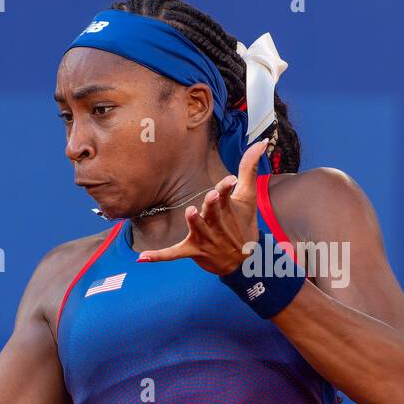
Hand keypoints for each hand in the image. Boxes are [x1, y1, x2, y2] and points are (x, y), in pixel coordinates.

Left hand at [135, 139, 268, 275]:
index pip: (228, 196)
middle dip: (213, 205)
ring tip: (191, 212)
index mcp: (228, 209)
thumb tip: (261, 142)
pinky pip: (173, 254)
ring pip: (197, 230)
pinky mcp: (192, 250)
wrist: (243, 260)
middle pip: (214, 212)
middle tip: (212, 196)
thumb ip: (249, 168)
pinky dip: (159, 256)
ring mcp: (204, 238)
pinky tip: (142, 257)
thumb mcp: (248, 196)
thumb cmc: (243, 223)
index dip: (227, 188)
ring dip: (195, 222)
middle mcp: (216, 224)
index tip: (231, 180)